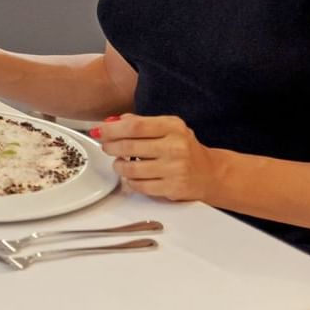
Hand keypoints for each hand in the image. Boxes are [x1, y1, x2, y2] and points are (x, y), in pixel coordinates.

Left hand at [93, 114, 221, 202]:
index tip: (100, 130)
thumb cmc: (184, 148)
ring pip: (131, 169)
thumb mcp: (168, 127)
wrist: (209, 173)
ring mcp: (174, 169)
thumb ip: (141, 123)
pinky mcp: (172, 188)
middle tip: (105, 146)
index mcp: (173, 127)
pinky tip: (131, 175)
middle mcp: (175, 147)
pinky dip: (129, 180)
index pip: (135, 126)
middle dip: (110, 146)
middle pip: (129, 147)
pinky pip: (139, 185)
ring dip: (118, 165)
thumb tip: (114, 121)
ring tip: (119, 162)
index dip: (112, 129)